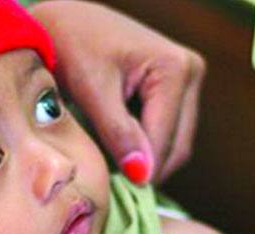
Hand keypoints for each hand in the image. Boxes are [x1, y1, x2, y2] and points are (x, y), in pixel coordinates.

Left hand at [30, 0, 204, 183]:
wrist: (64, 22)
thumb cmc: (71, 45)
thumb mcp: (91, 89)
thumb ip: (117, 132)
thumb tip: (142, 175)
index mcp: (175, 68)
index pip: (164, 139)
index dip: (140, 171)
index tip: (111, 191)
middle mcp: (190, 72)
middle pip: (176, 146)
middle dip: (144, 169)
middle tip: (109, 183)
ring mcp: (186, 81)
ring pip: (173, 143)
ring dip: (144, 161)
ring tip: (109, 164)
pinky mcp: (174, 90)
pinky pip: (165, 132)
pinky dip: (142, 147)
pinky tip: (116, 147)